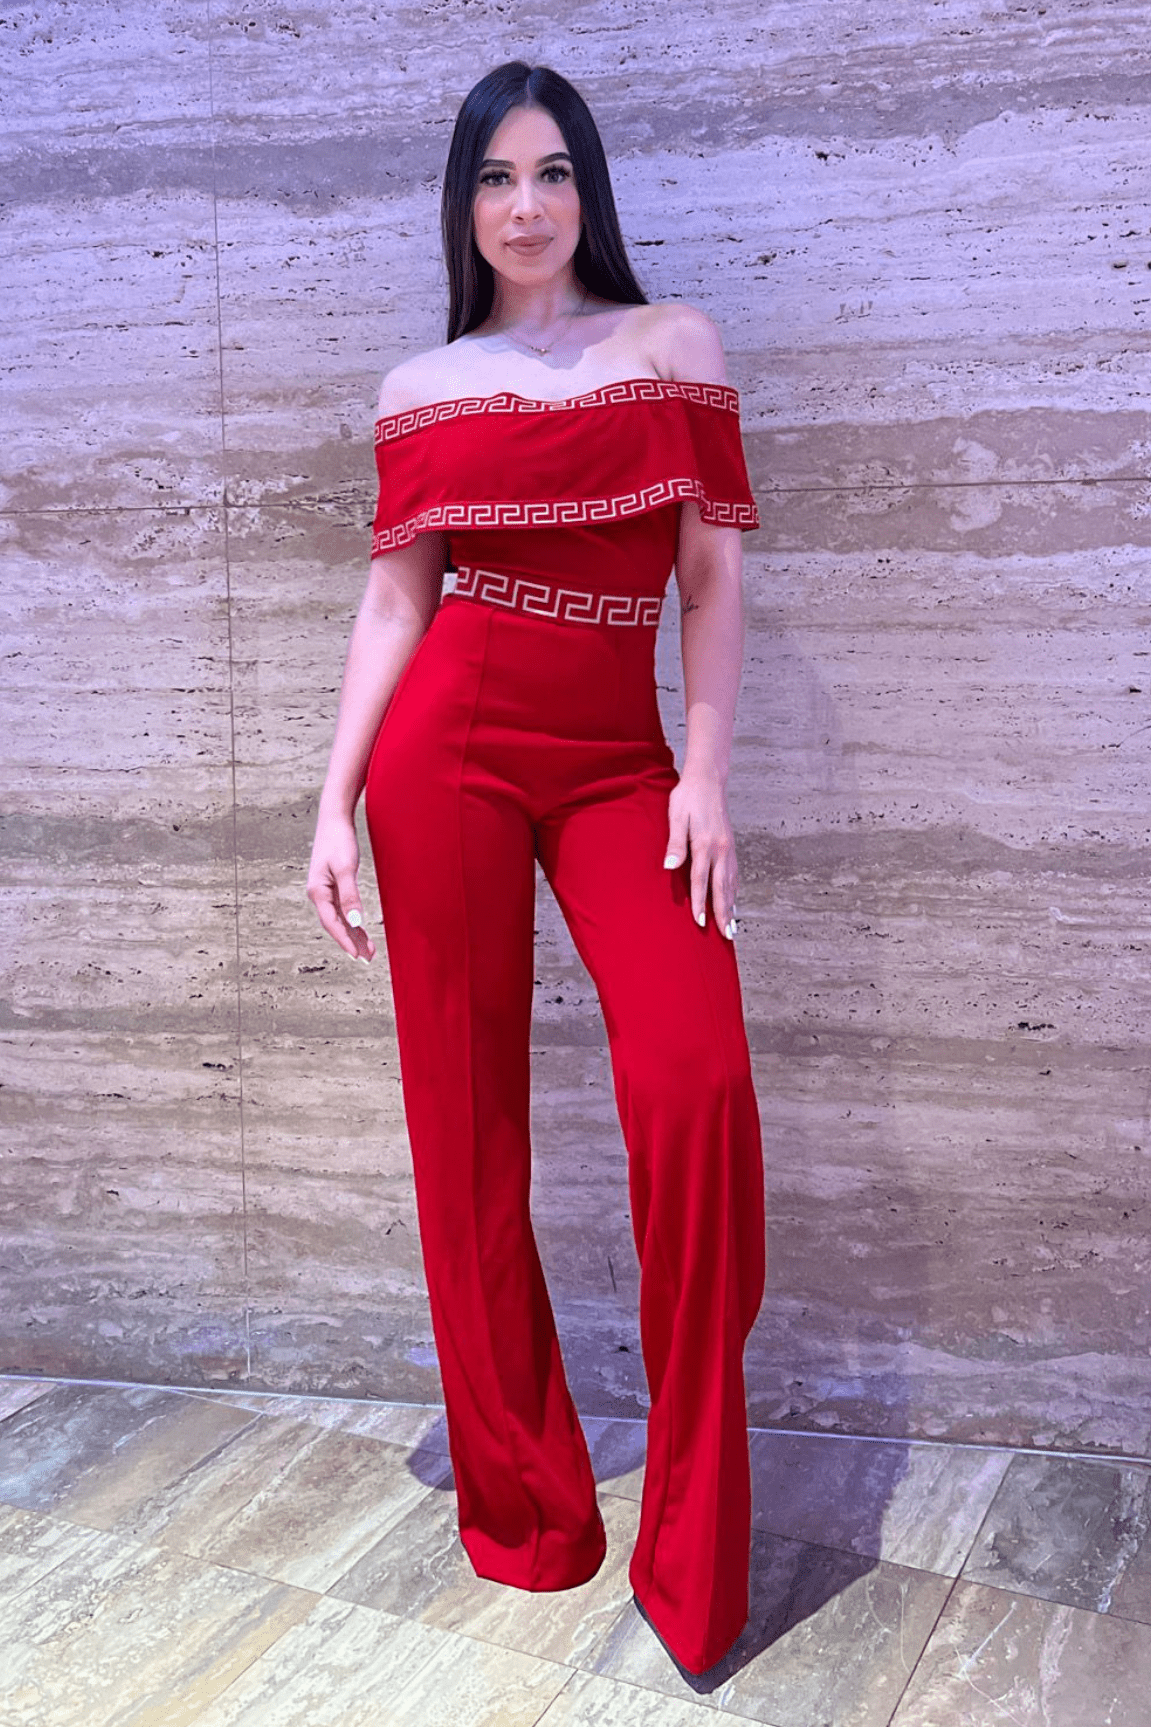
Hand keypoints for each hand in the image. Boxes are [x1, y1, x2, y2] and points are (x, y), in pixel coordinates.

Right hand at [306, 811, 375, 960]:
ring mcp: (326, 891)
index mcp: (318, 891)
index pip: (331, 923)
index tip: (356, 955)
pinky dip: (352, 921)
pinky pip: (343, 909)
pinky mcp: (334, 885)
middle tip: (368, 958)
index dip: (344, 940)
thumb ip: (349, 895)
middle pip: (335, 925)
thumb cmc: (339, 840)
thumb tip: (353, 921)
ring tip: (369, 950)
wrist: (335, 819)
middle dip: (351, 942)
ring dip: (353, 934)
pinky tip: (361, 930)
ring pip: (340, 919)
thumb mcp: (345, 868)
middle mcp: (319, 894)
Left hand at [663, 769, 738, 939]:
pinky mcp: (731, 847)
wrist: (708, 780)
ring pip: (731, 884)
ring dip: (731, 907)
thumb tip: (670, 866)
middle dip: (723, 914)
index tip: (699, 923)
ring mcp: (729, 849)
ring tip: (731, 927)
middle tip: (725, 936)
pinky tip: (733, 902)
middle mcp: (721, 850)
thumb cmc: (687, 798)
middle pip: (722, 888)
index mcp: (706, 844)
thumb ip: (675, 843)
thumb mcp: (676, 817)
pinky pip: (734, 875)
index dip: (699, 903)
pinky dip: (734, 892)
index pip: (701, 880)